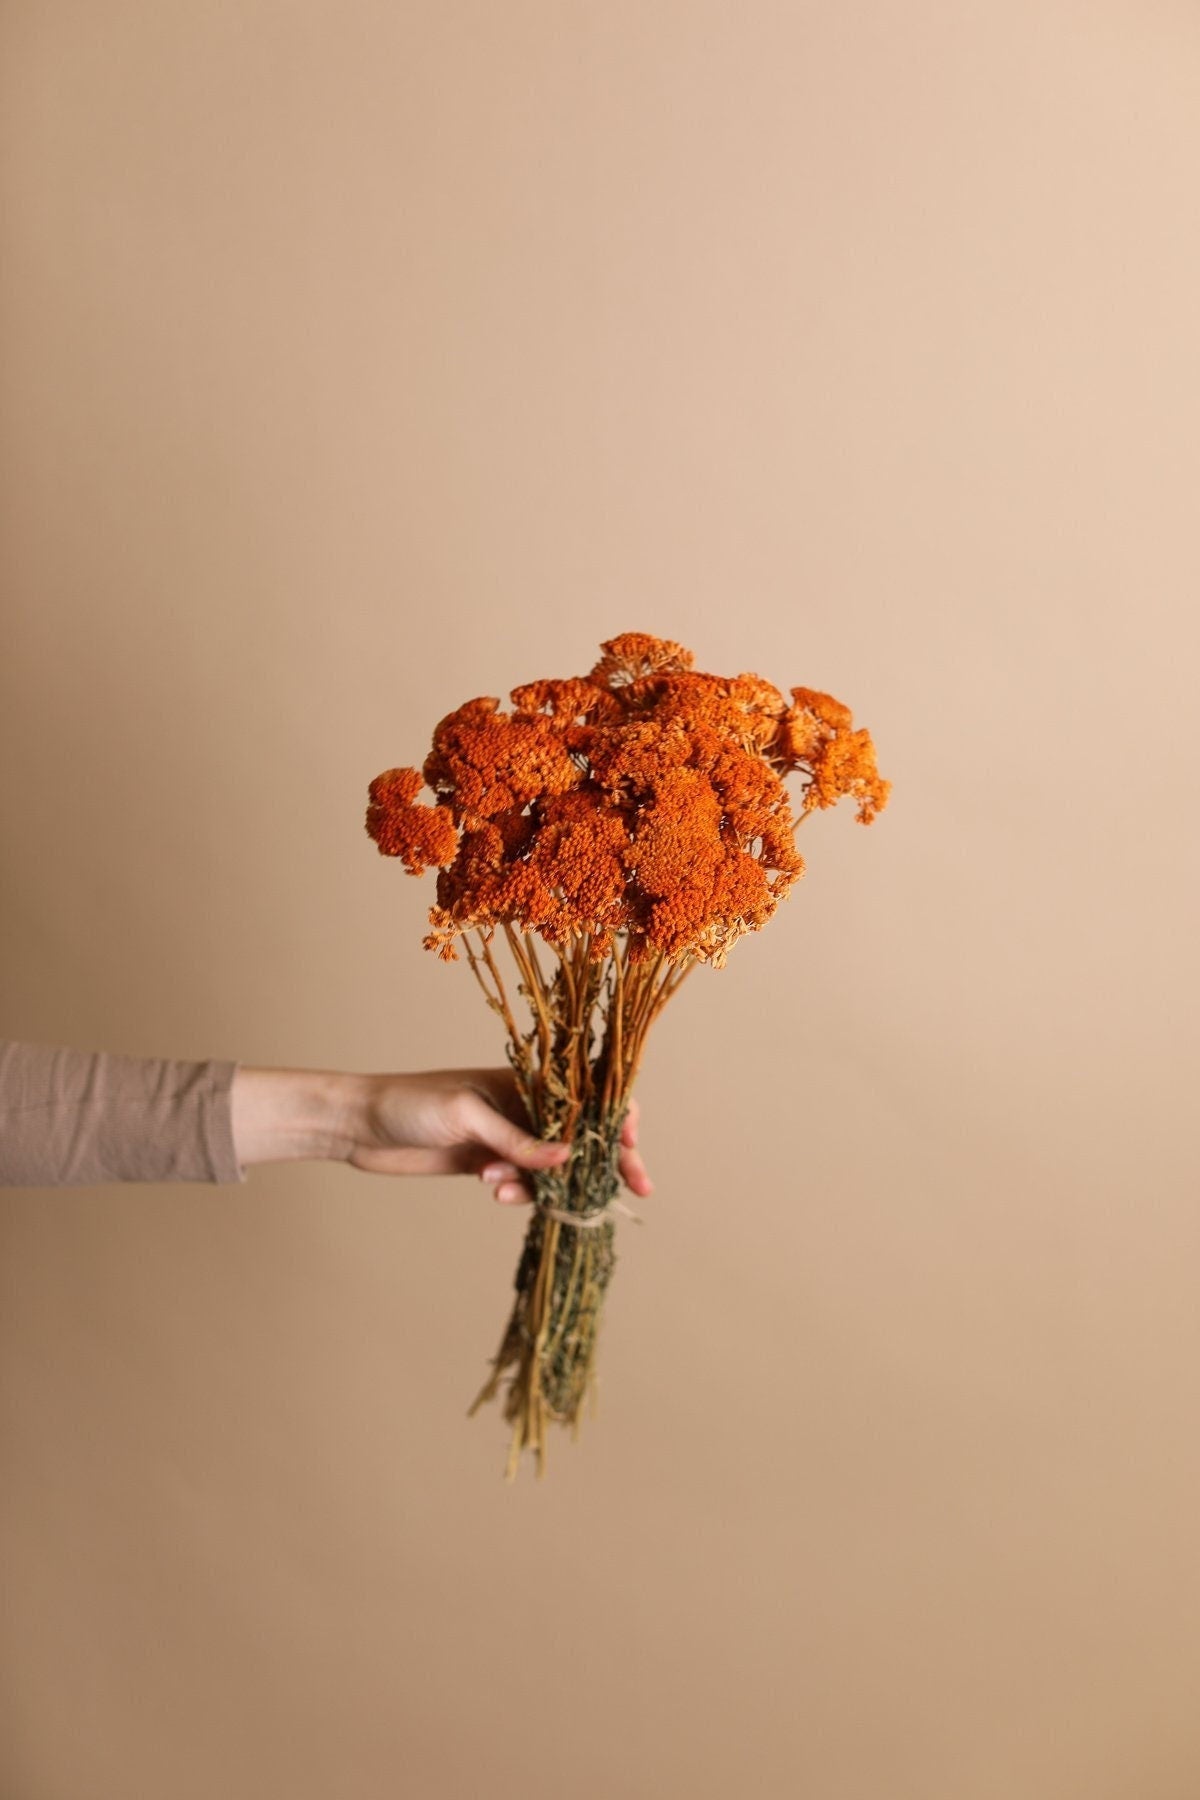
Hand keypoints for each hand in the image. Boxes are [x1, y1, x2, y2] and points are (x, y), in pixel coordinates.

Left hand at [349, 1068, 653, 1207]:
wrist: (359, 1124)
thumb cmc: (409, 1102)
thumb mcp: (466, 1115)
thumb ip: (517, 1139)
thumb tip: (569, 1157)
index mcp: (524, 1079)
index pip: (588, 1095)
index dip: (617, 1119)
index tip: (632, 1149)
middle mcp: (522, 1106)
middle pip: (581, 1134)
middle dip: (605, 1162)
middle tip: (632, 1191)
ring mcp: (506, 1137)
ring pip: (551, 1166)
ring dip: (542, 1183)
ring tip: (500, 1186)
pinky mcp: (487, 1163)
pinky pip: (522, 1182)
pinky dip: (518, 1192)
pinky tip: (493, 1190)